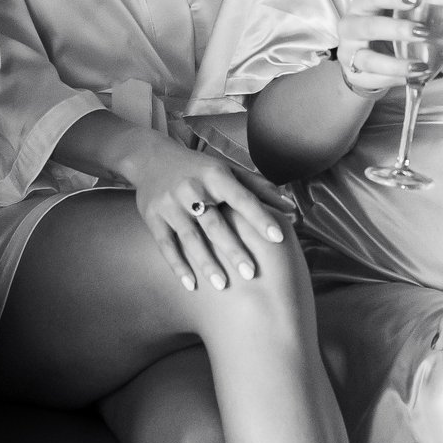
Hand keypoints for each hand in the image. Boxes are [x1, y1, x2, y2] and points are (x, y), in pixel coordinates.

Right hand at [118, 132, 289, 293]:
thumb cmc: (199, 168)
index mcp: (215, 175)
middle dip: (232, 249)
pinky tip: (191, 284)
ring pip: (190, 237)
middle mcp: (192, 188)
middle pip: (215, 223)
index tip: (277, 237)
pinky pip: (166, 245)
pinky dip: (178, 265)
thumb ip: (258, 187)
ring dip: (206, 262)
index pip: (241, 198)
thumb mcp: (227, 169)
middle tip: (250, 272)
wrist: (151, 158)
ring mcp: (170, 204)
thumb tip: (290, 207)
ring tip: (222, 285)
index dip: (260, 218)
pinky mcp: (153, 217)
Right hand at [335, 0, 422, 96]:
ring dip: (396, 64)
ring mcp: (349, 52)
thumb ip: (420, 7)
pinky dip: (395, 79)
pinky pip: (374, 79)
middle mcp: (350, 26)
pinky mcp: (354, 74)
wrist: (362, 55)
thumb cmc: (383, 28)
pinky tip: (413, 78)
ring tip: (420, 66)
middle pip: (369, 27)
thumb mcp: (394, 13)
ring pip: (369, 59)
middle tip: (423, 32)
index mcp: (361, 5)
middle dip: (397, 30)